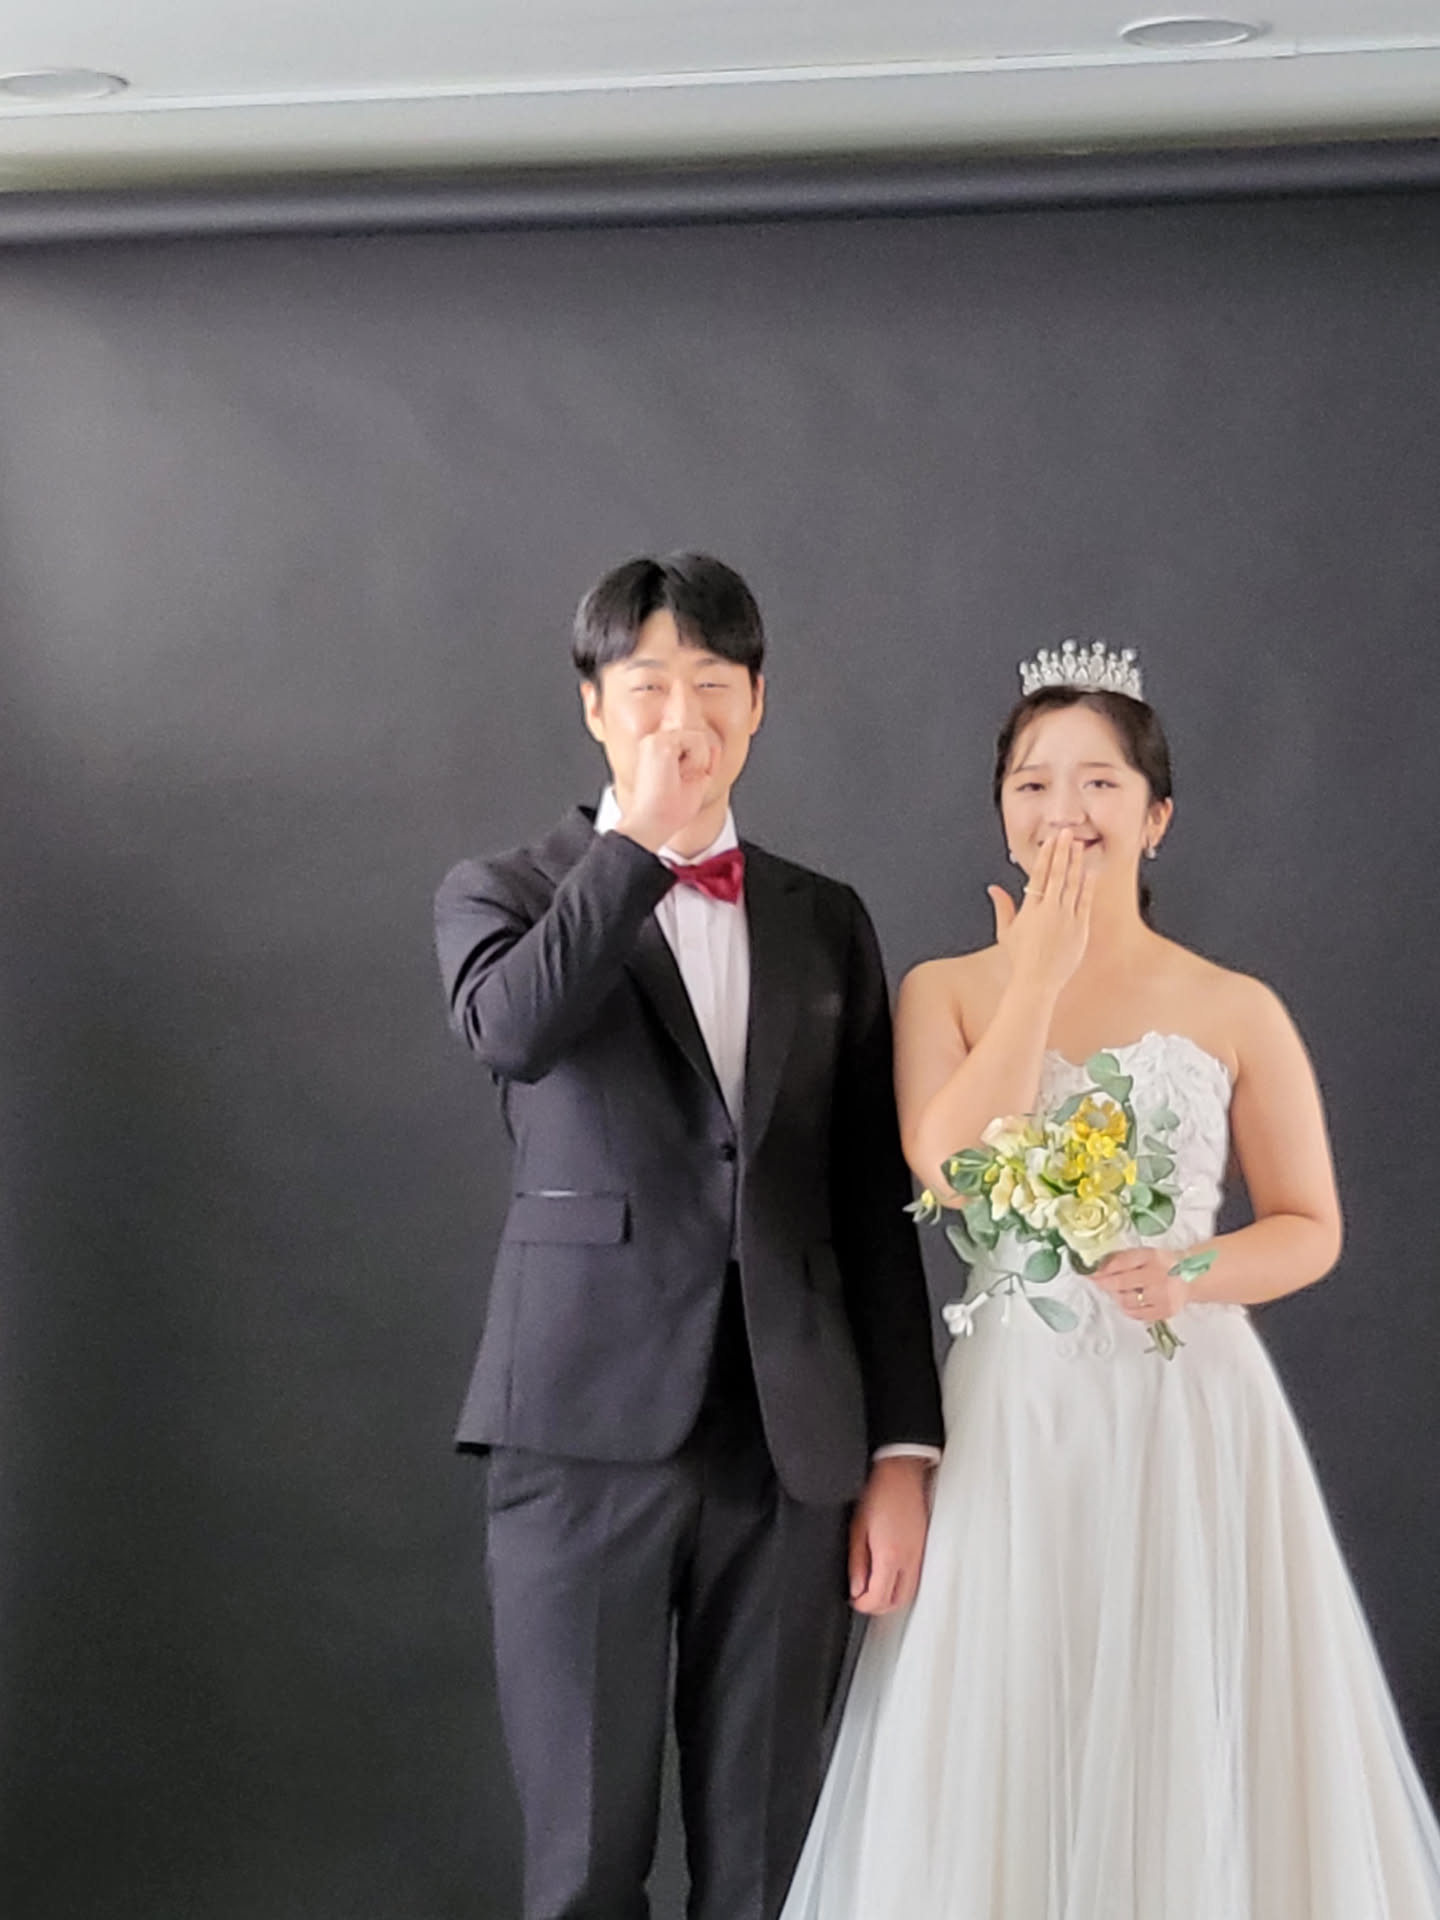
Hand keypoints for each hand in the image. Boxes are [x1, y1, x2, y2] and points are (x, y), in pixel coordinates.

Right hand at [615, 726, 717, 851]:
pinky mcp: (660, 742)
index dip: (699, 763)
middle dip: (700, 762)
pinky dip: (696, 762)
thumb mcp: (696, 782)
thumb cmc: (668, 811)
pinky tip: (678, 775)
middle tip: (680, 782)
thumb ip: (706, 762)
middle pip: (699, 737)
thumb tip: (716, 745)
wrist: (651, 824)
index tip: (683, 782)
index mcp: (659, 749)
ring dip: (698, 764)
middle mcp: (654, 741)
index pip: (695, 741)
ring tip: (678, 779)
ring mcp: (655, 739)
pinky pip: (697, 740)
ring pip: (700, 737)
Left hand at [848, 1456, 931, 1614]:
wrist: (900, 1474)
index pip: (879, 1598)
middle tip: (862, 1599)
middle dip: (878, 1607)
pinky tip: (889, 1577)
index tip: (853, 1600)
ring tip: (873, 1589)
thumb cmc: (878, 1495)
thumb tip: (856, 1588)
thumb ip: (857, 1563)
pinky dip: (902, 1586)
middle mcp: (909, 1559)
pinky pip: (915, 1578)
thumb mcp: (857, 1529)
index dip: (864, 1605)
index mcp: (890, 1556)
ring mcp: (919, 1555)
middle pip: (897, 1602)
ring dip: (891, 1598)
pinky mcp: (923, 1548)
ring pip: (909, 1593)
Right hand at [987, 827, 1093, 997]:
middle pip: (1057, 874)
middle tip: (1066, 833)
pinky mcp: (1080, 928)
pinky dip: (1087, 886)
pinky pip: (1085, 902)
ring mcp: (1067, 918)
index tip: (1051, 841)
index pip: (1039, 875)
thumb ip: (1002, 906)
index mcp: (1031, 909)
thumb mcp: (1006, 931)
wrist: (1037, 981)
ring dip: (1076, 863)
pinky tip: (1089, 872)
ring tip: (1078, 846)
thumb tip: (993, 888)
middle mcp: (1050, 910)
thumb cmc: (1021, 959)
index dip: (1046, 855)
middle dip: (1062, 851)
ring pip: (1073, 884)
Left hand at [1091, 1246, 1189, 1323]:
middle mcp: (1158, 1275)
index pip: (1121, 1262)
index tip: (1090, 1270)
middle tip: (1097, 1281)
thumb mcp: (1145, 1253)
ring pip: (1126, 1300)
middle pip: (1121, 1282)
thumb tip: (1097, 1264)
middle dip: (1104, 1282)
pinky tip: (1128, 1300)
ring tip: (1116, 1290)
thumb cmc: (1164, 1264)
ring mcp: (1162, 1295)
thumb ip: (1122, 1258)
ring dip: (1116, 1295)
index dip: (1102, 1268)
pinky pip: (1136, 1313)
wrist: (1191, 1276)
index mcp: (1152, 1256)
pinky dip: (1127, 1307)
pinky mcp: (1165, 1311)